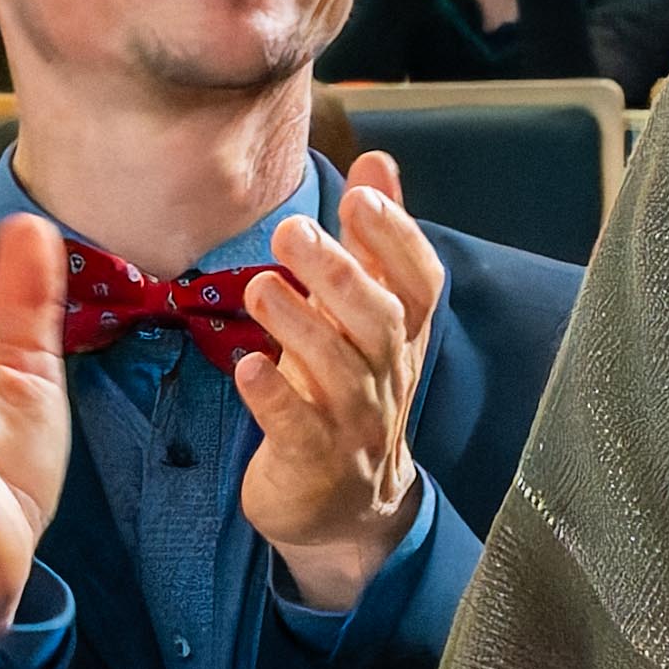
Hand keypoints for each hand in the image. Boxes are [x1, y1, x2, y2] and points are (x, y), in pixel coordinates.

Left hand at [226, 149, 438, 604]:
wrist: (344, 507)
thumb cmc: (347, 393)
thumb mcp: (364, 316)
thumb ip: (373, 242)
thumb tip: (379, 161)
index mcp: (400, 337)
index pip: (420, 283)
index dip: (397, 239)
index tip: (361, 197)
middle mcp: (385, 376)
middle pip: (378, 321)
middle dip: (340, 274)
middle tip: (291, 232)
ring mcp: (353, 423)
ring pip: (340, 371)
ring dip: (300, 326)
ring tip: (260, 288)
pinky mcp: (313, 463)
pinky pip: (298, 429)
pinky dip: (276, 398)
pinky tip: (248, 368)